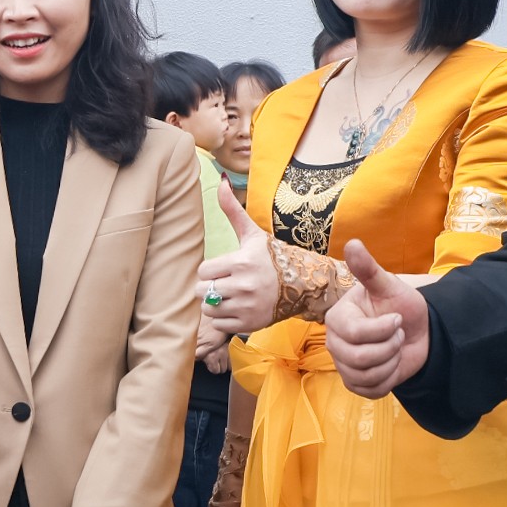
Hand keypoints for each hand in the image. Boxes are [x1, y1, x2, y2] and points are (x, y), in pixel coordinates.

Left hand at [194, 182, 277, 338]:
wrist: (303, 284)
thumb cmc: (273, 257)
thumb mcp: (253, 234)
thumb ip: (233, 210)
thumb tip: (220, 181)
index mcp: (241, 262)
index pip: (203, 272)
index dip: (210, 270)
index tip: (222, 269)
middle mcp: (243, 286)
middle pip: (202, 292)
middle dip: (210, 287)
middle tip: (224, 283)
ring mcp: (247, 307)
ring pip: (209, 309)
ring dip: (215, 303)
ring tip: (229, 295)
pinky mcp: (250, 324)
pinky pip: (220, 325)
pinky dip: (224, 318)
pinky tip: (237, 307)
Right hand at [325, 240, 429, 396]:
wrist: (418, 332)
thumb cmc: (401, 305)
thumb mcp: (389, 286)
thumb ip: (369, 269)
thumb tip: (352, 243)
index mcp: (337, 317)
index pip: (354, 333)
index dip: (383, 329)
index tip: (397, 318)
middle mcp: (335, 342)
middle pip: (359, 358)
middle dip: (390, 346)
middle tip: (398, 334)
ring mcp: (343, 365)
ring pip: (367, 376)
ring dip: (392, 361)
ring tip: (395, 347)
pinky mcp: (355, 384)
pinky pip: (372, 390)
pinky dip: (390, 378)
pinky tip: (392, 364)